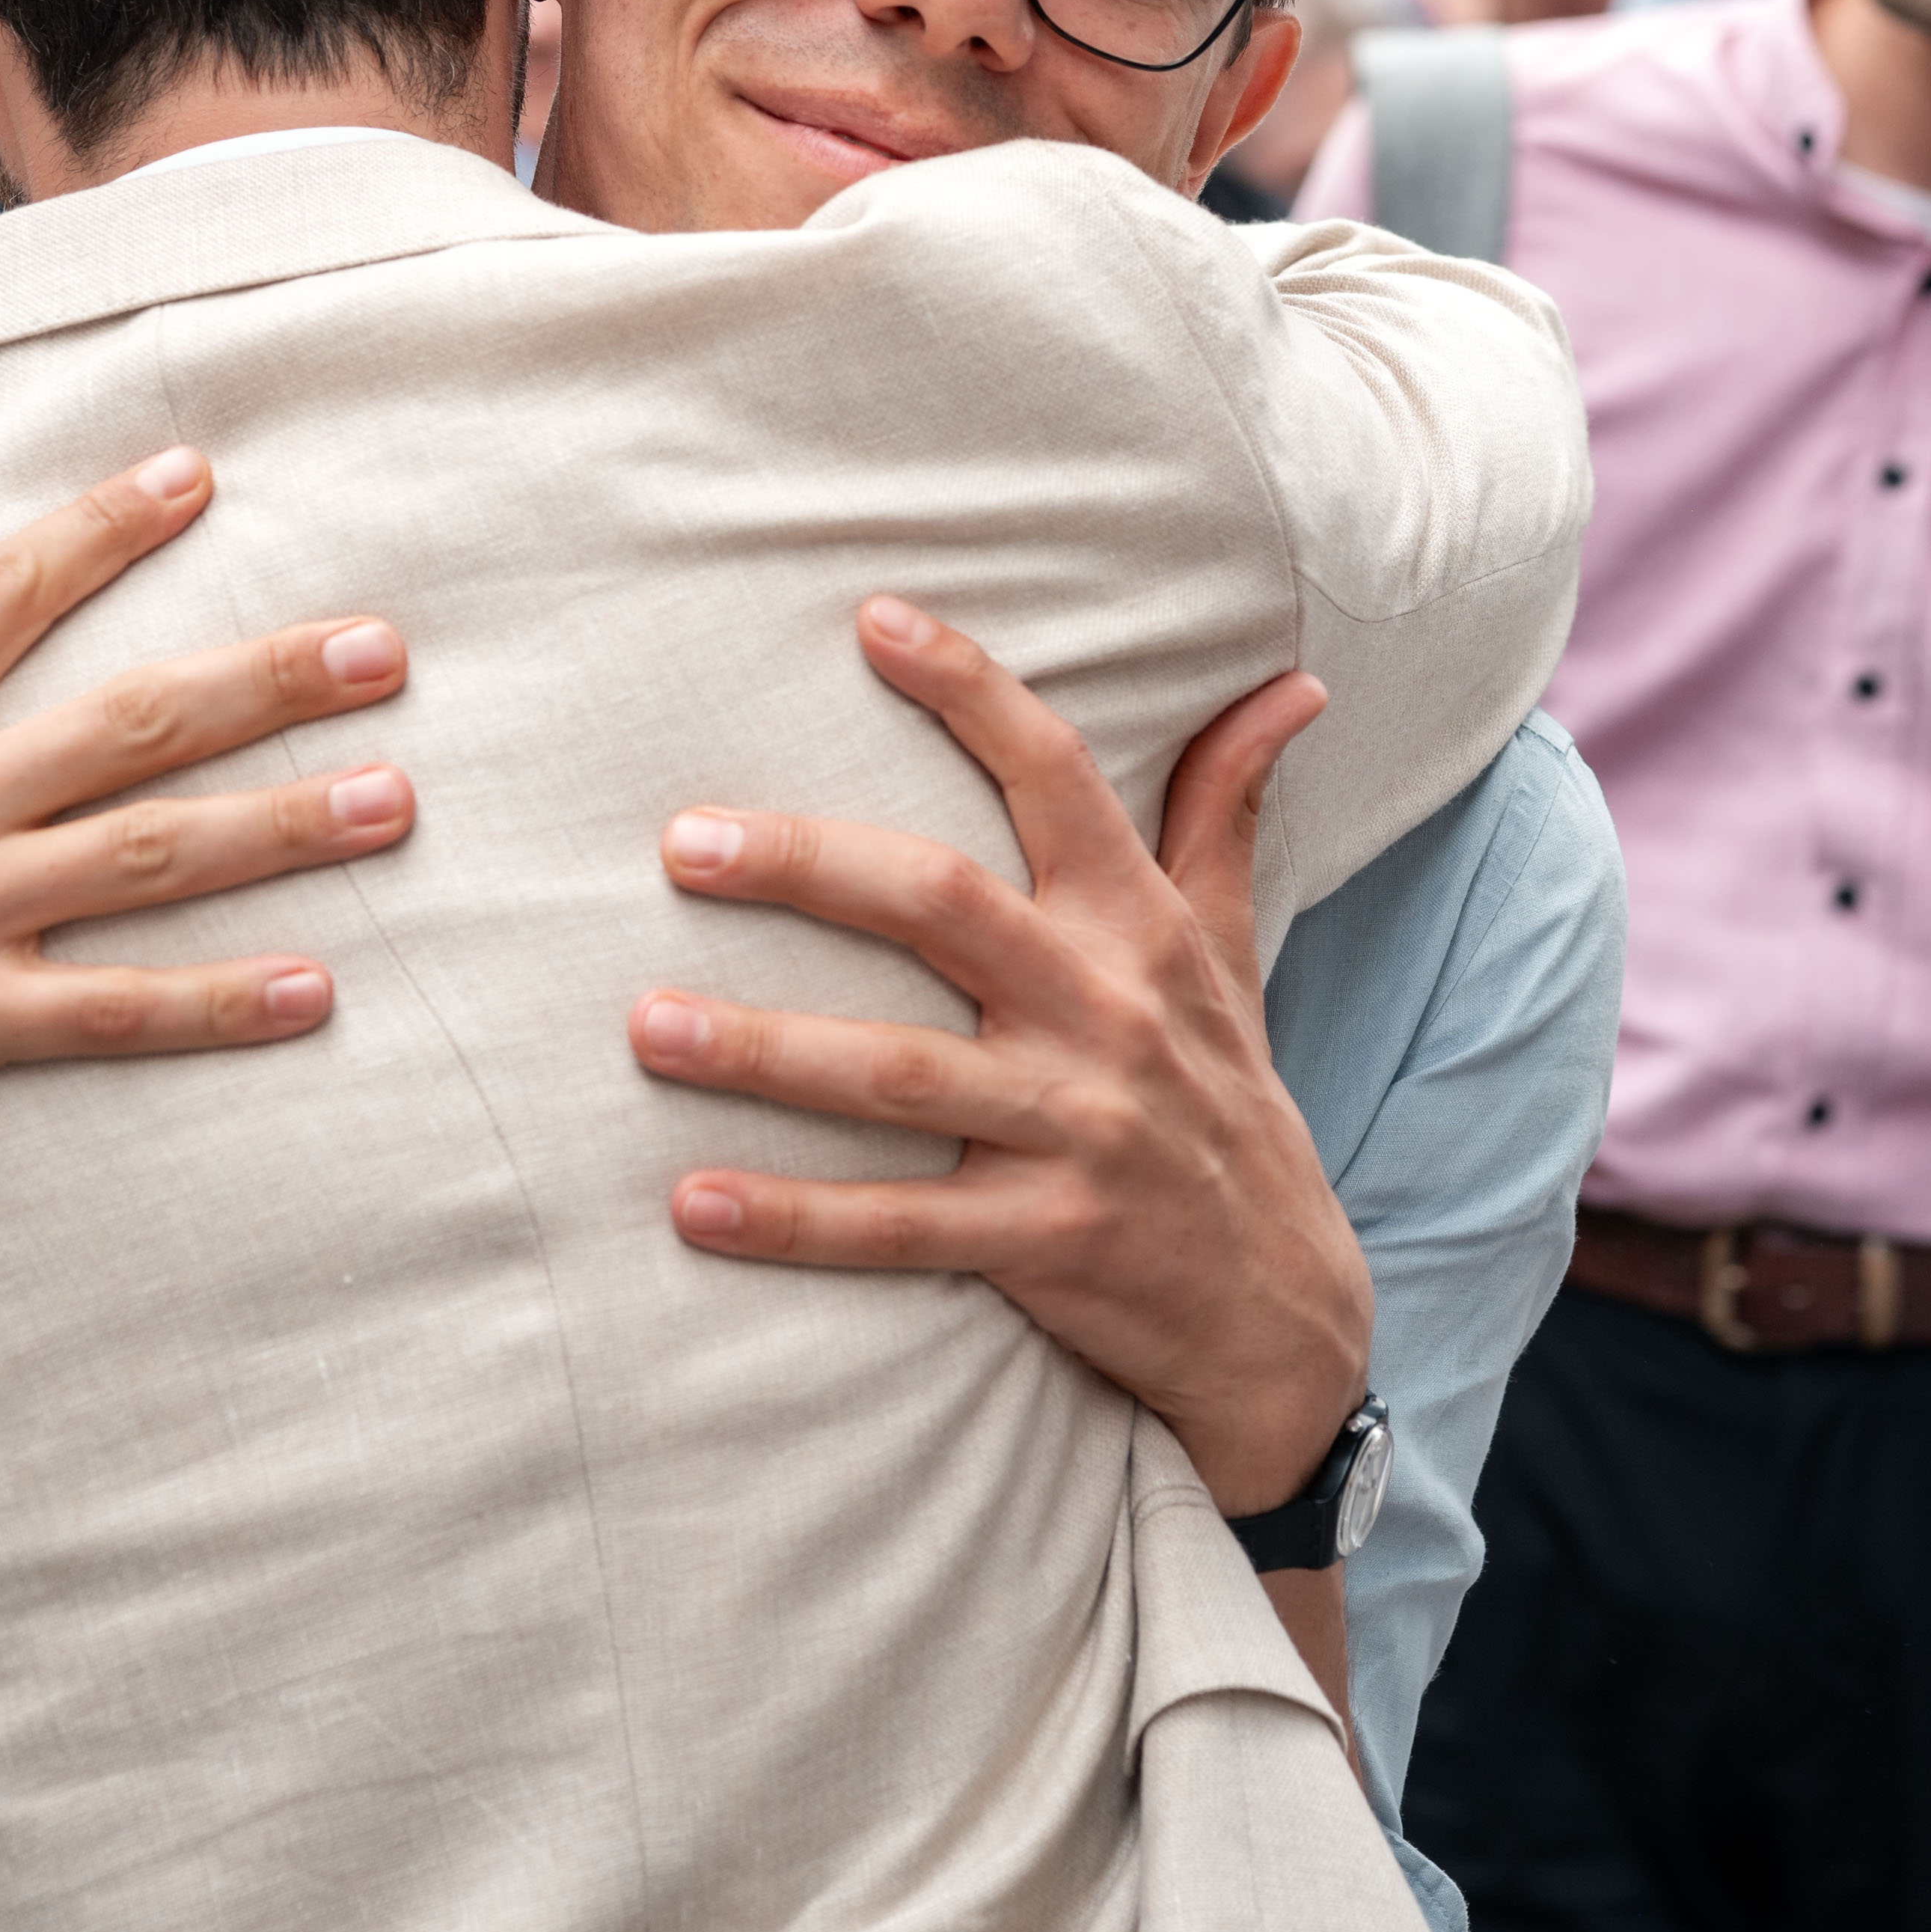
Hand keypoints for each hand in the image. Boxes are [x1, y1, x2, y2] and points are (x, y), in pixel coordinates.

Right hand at [0, 449, 416, 1184]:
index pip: (14, 588)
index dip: (109, 524)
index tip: (198, 472)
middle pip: (136, 722)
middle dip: (272, 678)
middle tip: (387, 647)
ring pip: (151, 859)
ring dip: (283, 828)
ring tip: (397, 801)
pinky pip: (107, 1014)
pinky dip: (214, 1006)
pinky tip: (315, 991)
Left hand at [628, 594, 1369, 1512]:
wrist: (1283, 1313)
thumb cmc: (1224, 1100)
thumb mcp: (1234, 952)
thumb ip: (1225, 814)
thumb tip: (1287, 685)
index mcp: (1138, 928)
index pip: (1059, 778)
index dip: (972, 693)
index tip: (873, 619)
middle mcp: (1107, 1013)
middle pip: (942, 907)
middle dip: (807, 868)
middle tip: (680, 842)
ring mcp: (1076, 1130)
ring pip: (897, 1075)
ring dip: (764, 1051)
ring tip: (643, 1024)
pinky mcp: (1044, 1242)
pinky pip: (899, 1229)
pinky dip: (794, 1220)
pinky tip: (690, 1204)